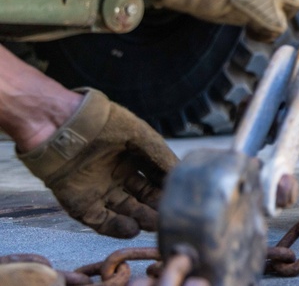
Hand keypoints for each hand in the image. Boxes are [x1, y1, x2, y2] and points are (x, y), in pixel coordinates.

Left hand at [17, 89, 178, 237]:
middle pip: (141, 198)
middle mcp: (116, 176)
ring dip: (139, 218)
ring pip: (124, 211)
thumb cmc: (105, 124)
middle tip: (168, 216)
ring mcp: (98, 191)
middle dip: (155, 207)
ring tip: (153, 224)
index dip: (166, 188)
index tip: (180, 197)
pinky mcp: (80, 205)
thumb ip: (161, 156)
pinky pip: (101, 220)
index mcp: (131, 159)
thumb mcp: (141, 135)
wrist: (64, 128)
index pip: (154, 179)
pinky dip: (116, 227)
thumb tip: (181, 173)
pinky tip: (132, 228)